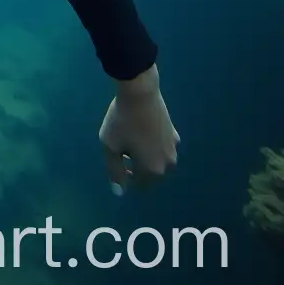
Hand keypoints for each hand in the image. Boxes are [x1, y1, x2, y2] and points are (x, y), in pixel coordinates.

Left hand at [99, 65, 179, 192]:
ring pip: (157, 159)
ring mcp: (174, 148)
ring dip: (145, 154)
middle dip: (136, 165)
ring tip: (130, 137)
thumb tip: (119, 191)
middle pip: (150, 173)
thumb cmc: (121, 121)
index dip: (126, 176)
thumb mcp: (110, 146)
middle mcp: (168, 163)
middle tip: (121, 148)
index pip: (140, 184)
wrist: (140, 93)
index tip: (117, 160)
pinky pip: (161, 146)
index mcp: (153, 170)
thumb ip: (114, 170)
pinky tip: (140, 129)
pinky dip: (152, 143)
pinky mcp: (174, 133)